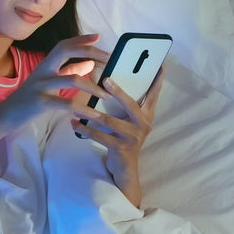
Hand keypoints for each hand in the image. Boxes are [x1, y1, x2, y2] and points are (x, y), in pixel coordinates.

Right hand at [0, 34, 111, 129]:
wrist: (5, 116)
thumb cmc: (29, 100)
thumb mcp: (48, 83)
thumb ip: (67, 72)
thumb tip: (88, 64)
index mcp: (45, 65)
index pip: (63, 45)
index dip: (80, 39)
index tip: (98, 37)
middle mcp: (42, 71)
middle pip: (65, 51)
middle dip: (88, 50)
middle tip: (108, 58)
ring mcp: (40, 85)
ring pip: (71, 79)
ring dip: (93, 87)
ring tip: (107, 96)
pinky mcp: (40, 102)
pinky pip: (66, 103)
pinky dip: (83, 109)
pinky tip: (93, 115)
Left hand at [70, 65, 164, 206]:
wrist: (124, 169)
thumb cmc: (123, 139)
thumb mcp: (128, 121)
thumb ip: (123, 103)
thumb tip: (102, 76)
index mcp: (146, 115)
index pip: (153, 94)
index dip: (156, 80)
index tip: (159, 65)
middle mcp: (143, 124)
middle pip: (131, 104)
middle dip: (118, 91)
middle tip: (106, 78)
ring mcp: (133, 137)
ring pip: (110, 121)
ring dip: (92, 113)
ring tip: (79, 106)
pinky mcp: (121, 149)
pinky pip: (100, 137)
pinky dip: (85, 130)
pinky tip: (74, 124)